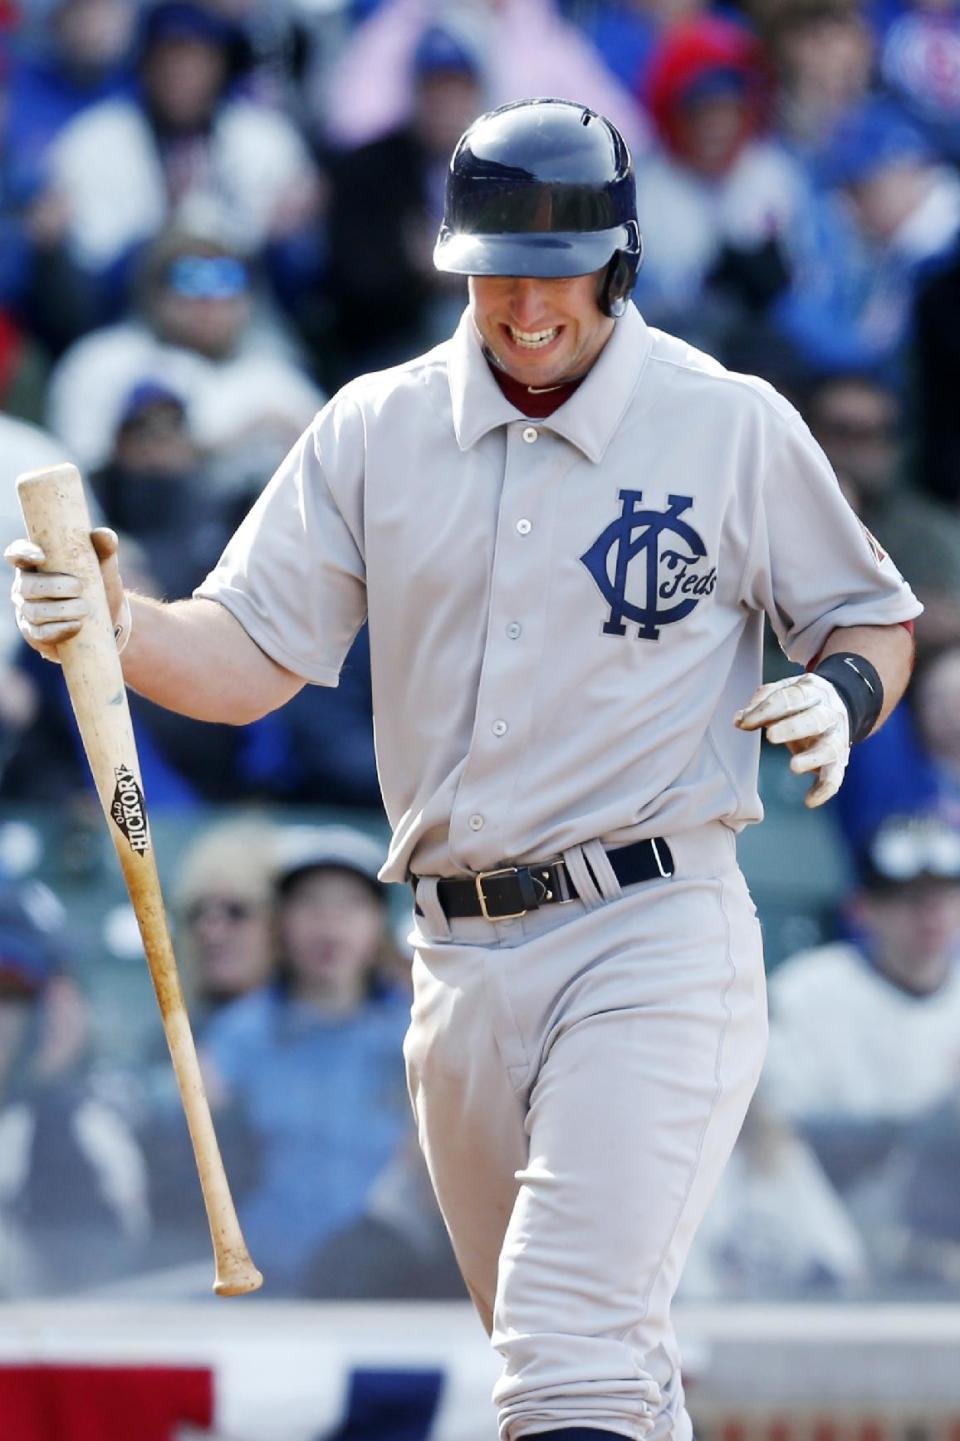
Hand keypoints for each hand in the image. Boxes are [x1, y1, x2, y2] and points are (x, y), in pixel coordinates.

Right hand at [5, 527, 127, 662]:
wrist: (108, 619)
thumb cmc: (100, 584)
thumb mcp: (104, 565)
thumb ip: (104, 547)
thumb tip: (103, 535)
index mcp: (35, 563)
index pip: (17, 554)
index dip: (23, 554)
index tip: (41, 557)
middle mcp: (25, 586)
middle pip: (27, 586)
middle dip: (53, 587)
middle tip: (79, 588)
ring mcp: (27, 611)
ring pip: (34, 611)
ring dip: (61, 610)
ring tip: (85, 609)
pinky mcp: (35, 633)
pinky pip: (40, 634)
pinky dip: (59, 630)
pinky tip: (77, 626)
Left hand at [734, 672, 850, 808]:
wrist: (838, 705)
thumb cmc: (799, 701)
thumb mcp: (782, 691)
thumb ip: (761, 702)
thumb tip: (739, 720)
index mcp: (813, 691)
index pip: (791, 698)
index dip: (767, 710)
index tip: (745, 722)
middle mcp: (830, 713)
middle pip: (815, 720)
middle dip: (794, 728)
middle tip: (771, 736)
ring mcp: (837, 738)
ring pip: (830, 749)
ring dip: (813, 758)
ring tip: (793, 766)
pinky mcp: (839, 760)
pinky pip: (835, 777)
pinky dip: (825, 790)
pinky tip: (810, 801)